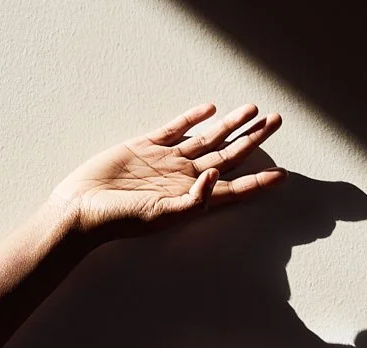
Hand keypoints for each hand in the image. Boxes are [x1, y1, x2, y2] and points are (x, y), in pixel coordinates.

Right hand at [51, 103, 283, 234]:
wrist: (83, 207)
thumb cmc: (120, 220)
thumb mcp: (161, 216)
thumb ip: (194, 200)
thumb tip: (217, 174)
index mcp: (192, 198)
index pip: (234, 189)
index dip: (259, 182)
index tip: (284, 175)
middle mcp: (184, 178)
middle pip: (228, 155)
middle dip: (254, 139)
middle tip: (277, 120)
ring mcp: (166, 161)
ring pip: (207, 138)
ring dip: (231, 124)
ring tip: (253, 109)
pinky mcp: (146, 146)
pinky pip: (176, 129)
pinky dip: (193, 118)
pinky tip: (210, 109)